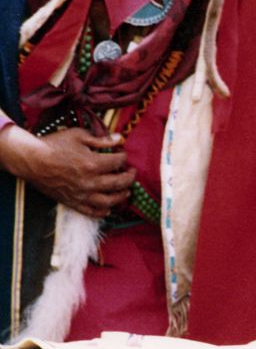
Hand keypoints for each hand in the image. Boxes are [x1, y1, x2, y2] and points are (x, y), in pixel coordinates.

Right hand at [0, 125, 135, 217]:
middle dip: (129, 177)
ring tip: (126, 191)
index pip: (118, 162)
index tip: (123, 155)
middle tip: (132, 173)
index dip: (124, 157)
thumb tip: (119, 139)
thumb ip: (101, 140)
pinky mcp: (73, 203)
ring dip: (121, 196)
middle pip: (119, 183)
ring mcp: (82, 195)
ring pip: (110, 201)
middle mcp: (90, 182)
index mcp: (92, 163)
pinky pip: (93, 212)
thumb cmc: (54, 145)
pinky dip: (103, 211)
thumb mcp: (79, 136)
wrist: (31, 160)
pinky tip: (108, 207)